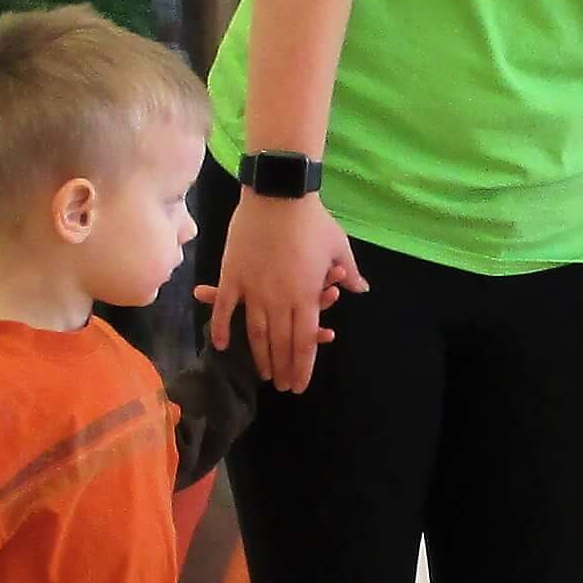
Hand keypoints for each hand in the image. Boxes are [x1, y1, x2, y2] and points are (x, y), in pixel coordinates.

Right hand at [206, 193, 363, 394]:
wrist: (279, 195)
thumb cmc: (312, 220)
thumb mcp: (339, 246)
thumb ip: (348, 272)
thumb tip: (361, 288)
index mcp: (306, 296)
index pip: (305, 342)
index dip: (302, 366)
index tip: (299, 385)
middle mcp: (280, 300)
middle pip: (281, 344)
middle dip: (282, 369)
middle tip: (282, 386)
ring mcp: (254, 290)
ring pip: (256, 333)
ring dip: (259, 356)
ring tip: (262, 373)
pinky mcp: (233, 277)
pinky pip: (226, 308)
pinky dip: (222, 328)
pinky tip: (220, 345)